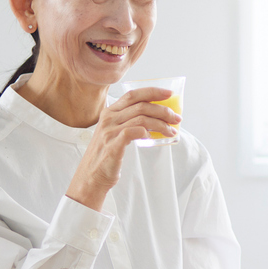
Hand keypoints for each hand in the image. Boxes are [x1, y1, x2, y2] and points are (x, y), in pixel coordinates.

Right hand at [65, 86, 180, 211]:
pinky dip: (146, 132)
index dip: (152, 92)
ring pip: (141, 118)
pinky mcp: (113, 145)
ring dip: (161, 124)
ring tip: (171, 131)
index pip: (133, 95)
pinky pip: (133, 132)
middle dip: (163, 110)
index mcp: (109, 112)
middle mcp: (108, 119)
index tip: (169, 94)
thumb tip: (159, 116)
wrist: (91, 176)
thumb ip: (130, 122)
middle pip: (141, 105)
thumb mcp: (115, 133)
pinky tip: (152, 137)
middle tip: (176, 118)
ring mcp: (109, 131)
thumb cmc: (107, 154)